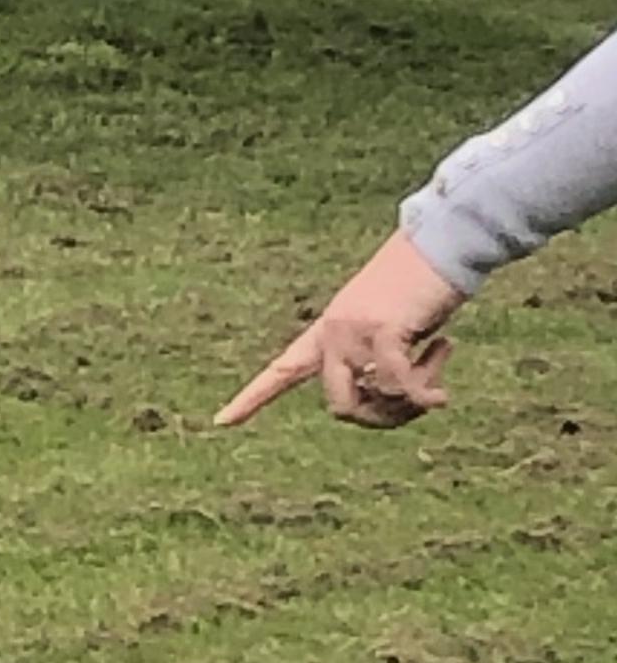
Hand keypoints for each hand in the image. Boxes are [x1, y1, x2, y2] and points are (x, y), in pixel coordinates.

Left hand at [215, 230, 466, 429]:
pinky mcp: (380, 329)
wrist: (443, 240)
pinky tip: (442, 388)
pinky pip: (398, 385)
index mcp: (327, 330)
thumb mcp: (394, 329)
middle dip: (384, 418)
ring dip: (415, 396)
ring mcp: (352, 330)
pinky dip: (424, 393)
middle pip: (342, 407)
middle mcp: (332, 332)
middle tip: (423, 399)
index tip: (219, 422)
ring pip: (377, 399)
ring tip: (439, 353)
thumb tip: (387, 402)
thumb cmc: (425, 284)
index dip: (252, 399)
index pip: (282, 370)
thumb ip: (379, 363)